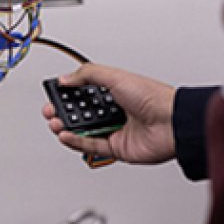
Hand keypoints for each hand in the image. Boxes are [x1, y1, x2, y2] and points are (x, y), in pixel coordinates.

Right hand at [43, 63, 175, 163]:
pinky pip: (91, 146)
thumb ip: (88, 74)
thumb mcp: (116, 77)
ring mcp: (115, 130)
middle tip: (51, 110)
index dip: (69, 93)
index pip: (85, 93)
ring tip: (56, 123)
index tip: (55, 94)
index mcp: (115, 92)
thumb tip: (66, 78)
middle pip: (81, 113)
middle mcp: (115, 111)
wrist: (172, 123)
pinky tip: (66, 135)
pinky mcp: (117, 148)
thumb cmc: (154, 98)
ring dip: (66, 127)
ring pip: (83, 131)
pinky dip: (76, 141)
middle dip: (63, 112)